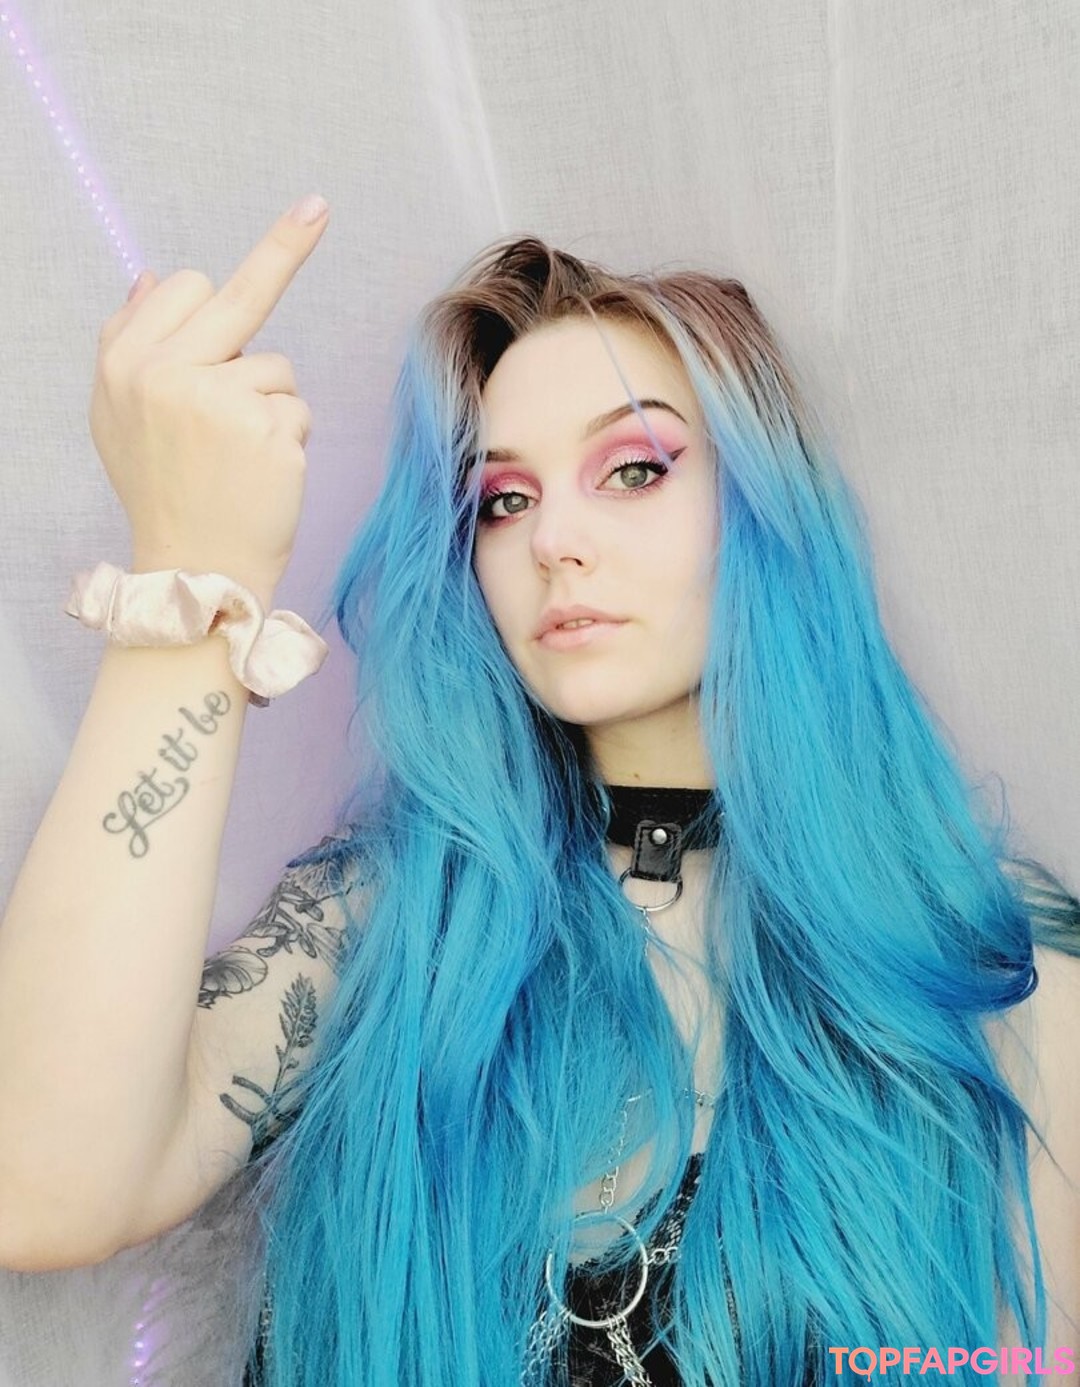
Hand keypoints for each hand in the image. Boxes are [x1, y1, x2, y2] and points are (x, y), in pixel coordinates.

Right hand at [88, 196, 329, 602]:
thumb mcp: (118, 419)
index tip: (305, 212)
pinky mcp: (264, 428)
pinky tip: (262, 473)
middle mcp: (162, 374)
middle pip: (235, 298)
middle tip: (317, 209)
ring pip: (274, 364)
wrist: (194, 570)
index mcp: (122, 364)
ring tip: (239, 455)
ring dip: (269, 403)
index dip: (222, 282)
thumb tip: (147, 276)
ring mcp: (216, 399)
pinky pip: (295, 407)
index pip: (182, 286)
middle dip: (278, 262)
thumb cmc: (163, 492)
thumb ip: (127, 345)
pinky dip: (288, 438)